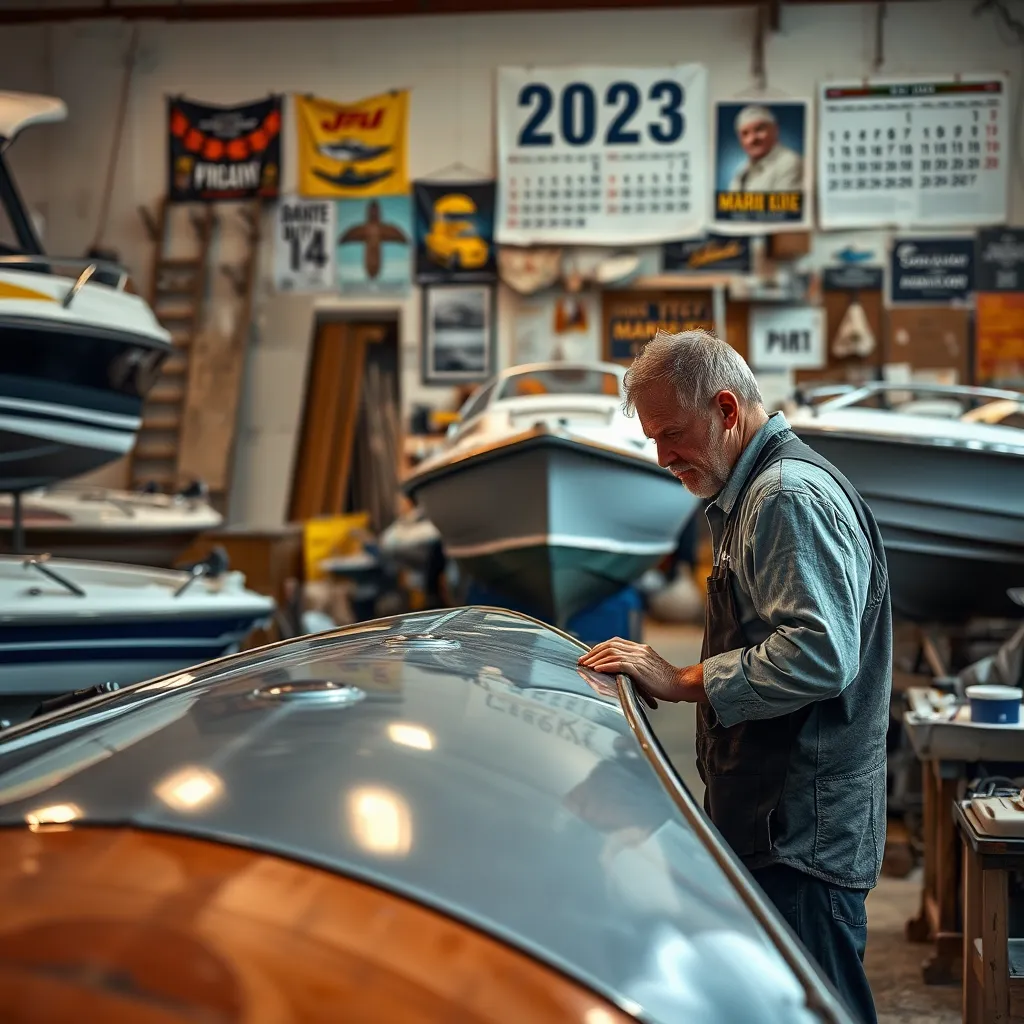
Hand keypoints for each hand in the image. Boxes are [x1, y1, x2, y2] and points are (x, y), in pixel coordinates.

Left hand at [577, 639, 705, 707]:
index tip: (589, 655)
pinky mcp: (640, 668)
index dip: (599, 648)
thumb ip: (635, 666)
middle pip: (609, 646)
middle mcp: (639, 650)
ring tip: (586, 665)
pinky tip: (597, 669)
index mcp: (641, 648)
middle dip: (593, 653)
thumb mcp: (648, 669)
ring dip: (595, 659)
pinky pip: (618, 664)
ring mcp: (639, 658)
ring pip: (611, 653)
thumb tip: (618, 672)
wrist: (681, 683)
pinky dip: (605, 666)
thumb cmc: (666, 682)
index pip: (614, 642)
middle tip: (582, 660)